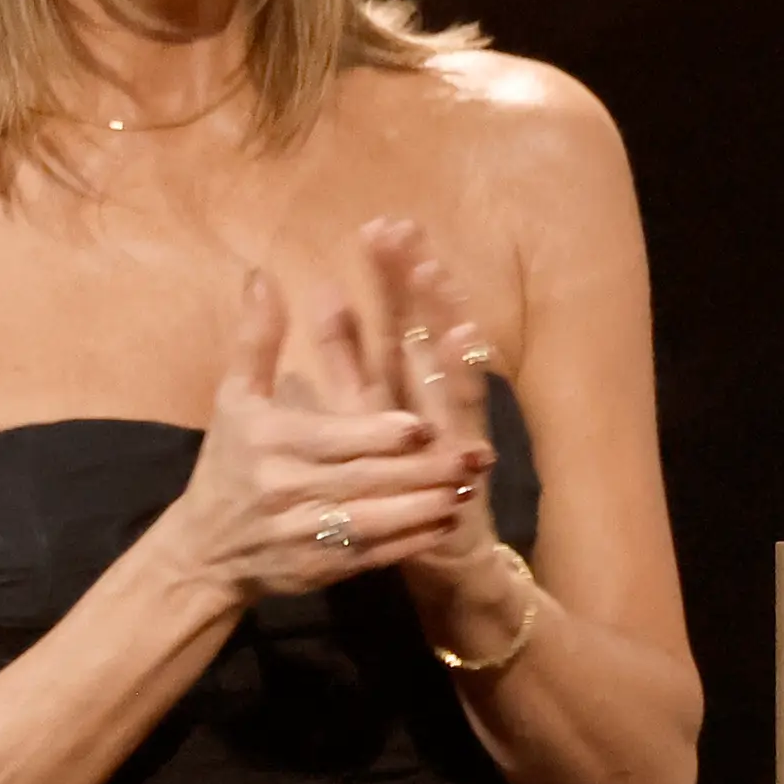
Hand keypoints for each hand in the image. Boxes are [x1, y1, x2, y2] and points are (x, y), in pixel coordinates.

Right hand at [155, 270, 488, 603]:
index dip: (379, 435)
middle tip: (471, 455)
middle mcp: (286, 491)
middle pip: (364, 481)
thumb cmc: (228, 462)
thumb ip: (257, 340)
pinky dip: (410, 543)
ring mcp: (304, 536)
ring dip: (425, 508)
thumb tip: (264, 276)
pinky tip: (444, 523)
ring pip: (374, 522)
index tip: (423, 424)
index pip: (332, 439)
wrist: (203, 551)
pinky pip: (372, 556)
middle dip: (422, 471)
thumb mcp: (234, 398)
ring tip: (467, 488)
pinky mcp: (321, 571)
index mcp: (269, 443)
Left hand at [359, 218, 503, 580]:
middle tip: (404, 227)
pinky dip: (462, 367)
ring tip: (430, 267)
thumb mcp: (355, 427)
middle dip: (412, 278)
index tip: (380, 225)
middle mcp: (430, 398)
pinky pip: (464, 403)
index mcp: (399, 387)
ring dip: (442, 313)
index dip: (390, 276)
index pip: (396, 318)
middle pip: (421, 325)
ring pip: (446, 356)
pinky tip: (462, 333)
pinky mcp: (467, 449)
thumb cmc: (391, 494)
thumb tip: (316, 297)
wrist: (442, 558)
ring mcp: (452, 423)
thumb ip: (340, 363)